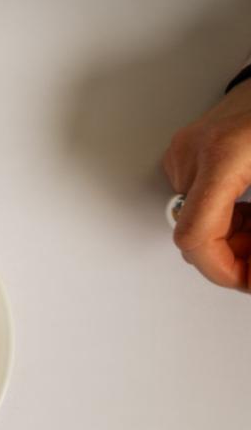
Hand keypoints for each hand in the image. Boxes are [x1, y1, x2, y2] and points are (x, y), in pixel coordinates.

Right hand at [163, 82, 250, 290]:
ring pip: (194, 218)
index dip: (220, 269)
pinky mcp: (185, 149)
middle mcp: (193, 155)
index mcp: (222, 159)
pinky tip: (247, 211)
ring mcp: (184, 151)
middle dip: (230, 256)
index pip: (197, 235)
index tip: (244, 280)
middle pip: (193, 232)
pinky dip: (222, 214)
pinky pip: (195, 198)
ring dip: (228, 236)